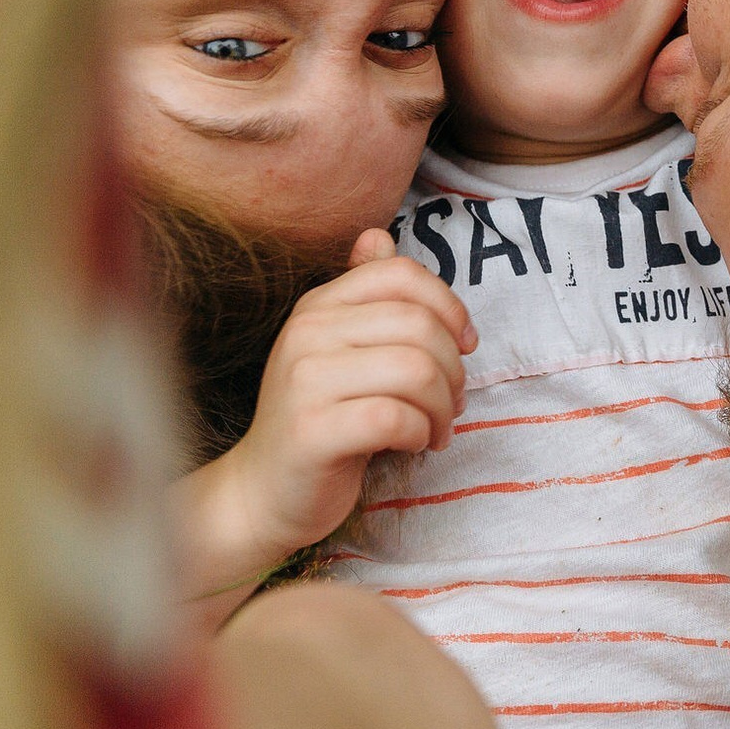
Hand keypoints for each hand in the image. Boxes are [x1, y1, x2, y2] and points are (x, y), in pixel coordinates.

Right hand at [180, 232, 474, 620]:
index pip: (401, 274)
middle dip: (455, 369)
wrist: (265, 492)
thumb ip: (365, 297)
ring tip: (438, 427)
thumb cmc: (320, 419)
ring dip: (445, 406)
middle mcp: (306, 333)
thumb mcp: (341, 349)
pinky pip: (396, 418)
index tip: (464, 345)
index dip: (449, 306)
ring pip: (416, 371)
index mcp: (318, 306)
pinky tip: (416, 444)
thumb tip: (378, 236)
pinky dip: (423, 433)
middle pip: (419, 325)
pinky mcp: (313, 432)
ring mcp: (305, 381)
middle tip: (453, 402)